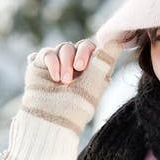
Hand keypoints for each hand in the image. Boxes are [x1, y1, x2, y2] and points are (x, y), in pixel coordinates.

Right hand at [0, 37, 121, 159]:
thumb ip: (106, 59)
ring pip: (63, 47)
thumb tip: (118, 38)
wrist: (50, 121)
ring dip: (64, 61)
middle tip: (77, 70)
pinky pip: (46, 53)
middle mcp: (76, 66)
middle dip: (78, 55)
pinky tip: (53, 76)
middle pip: (78, 44)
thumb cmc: (76, 107)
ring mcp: (58, 65)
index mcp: (92, 70)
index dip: (90, 51)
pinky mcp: (41, 66)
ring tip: (63, 81)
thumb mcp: (95, 82)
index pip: (94, 48)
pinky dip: (51, 61)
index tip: (85, 66)